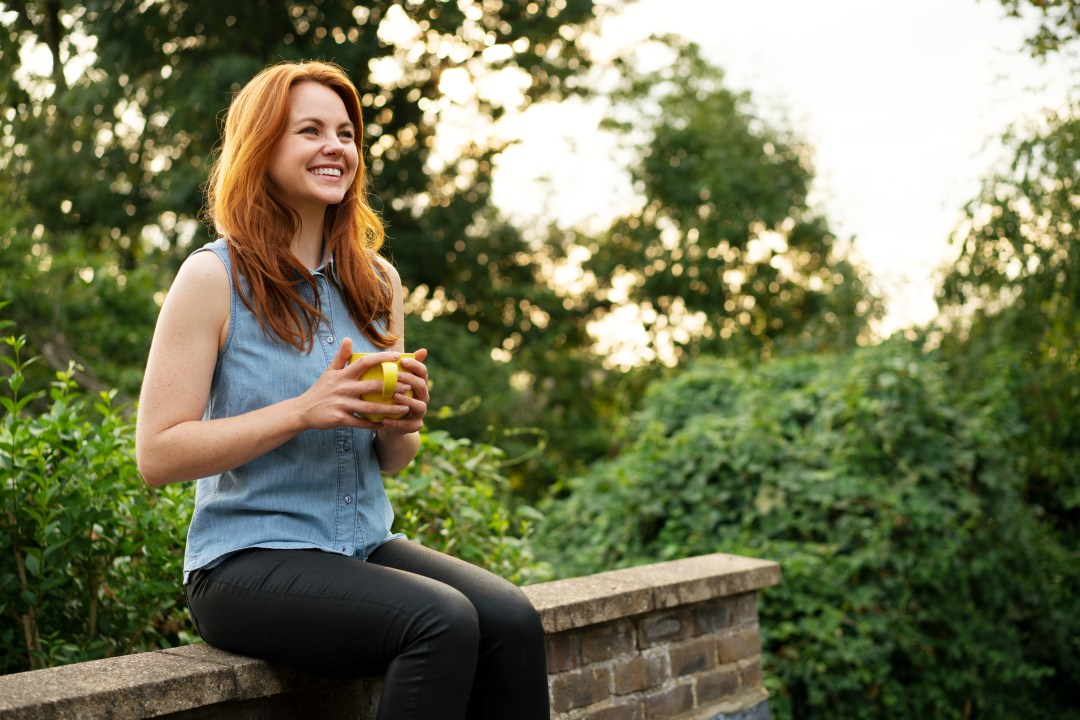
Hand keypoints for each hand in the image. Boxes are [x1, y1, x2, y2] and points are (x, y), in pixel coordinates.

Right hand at [295, 339, 409, 430]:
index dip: (381, 358)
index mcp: (342, 375)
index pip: (364, 362)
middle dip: (392, 386)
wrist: (303, 410)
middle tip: (408, 387)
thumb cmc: (320, 389)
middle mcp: (343, 388)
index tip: (397, 356)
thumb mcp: (329, 371)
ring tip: (404, 407)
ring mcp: (342, 404)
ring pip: (371, 407)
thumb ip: (341, 357)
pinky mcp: (340, 419)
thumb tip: (348, 339)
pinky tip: (387, 424)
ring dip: (389, 408)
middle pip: (373, 386)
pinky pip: (361, 422)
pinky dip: (374, 424)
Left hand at [378, 348, 428, 434]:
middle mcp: (423, 397)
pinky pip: (410, 425)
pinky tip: (385, 420)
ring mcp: (420, 412)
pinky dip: (398, 424)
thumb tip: (399, 346)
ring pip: (420, 405)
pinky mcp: (415, 426)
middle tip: (397, 376)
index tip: (403, 360)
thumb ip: (396, 364)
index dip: (415, 365)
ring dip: (408, 401)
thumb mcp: (392, 380)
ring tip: (395, 396)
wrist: (390, 421)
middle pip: (422, 386)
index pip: (422, 371)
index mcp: (419, 383)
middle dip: (411, 380)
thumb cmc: (390, 395)